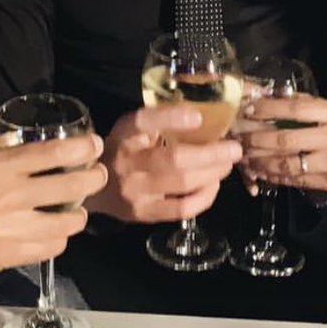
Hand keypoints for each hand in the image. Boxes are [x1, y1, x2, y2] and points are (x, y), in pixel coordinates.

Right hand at [0, 134, 106, 285]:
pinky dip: (59, 238)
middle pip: (73, 186)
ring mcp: (14, 229)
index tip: (95, 145)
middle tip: (98, 174)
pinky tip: (54, 231)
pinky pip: (53, 247)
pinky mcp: (13, 256)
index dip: (85, 148)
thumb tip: (28, 141)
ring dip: (79, 213)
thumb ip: (2, 150)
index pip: (56, 153)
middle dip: (94, 178)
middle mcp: (12, 197)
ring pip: (70, 221)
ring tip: (76, 208)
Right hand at [84, 105, 241, 222]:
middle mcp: (127, 163)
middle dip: (210, 154)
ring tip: (227, 165)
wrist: (92, 188)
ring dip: (213, 174)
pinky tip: (213, 186)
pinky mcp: (144, 214)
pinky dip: (205, 197)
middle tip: (234, 148)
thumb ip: (159, 122)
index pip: (142, 122)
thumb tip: (206, 112)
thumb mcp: (132, 130)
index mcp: (123, 134)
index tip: (198, 117)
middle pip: (173, 159)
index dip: (170, 118)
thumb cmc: (122, 150)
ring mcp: (135, 192)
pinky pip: (182, 209)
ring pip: (182, 184)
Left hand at [241, 97, 326, 196]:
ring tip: (245, 158)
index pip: (296, 108)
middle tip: (239, 139)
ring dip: (261, 161)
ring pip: (287, 163)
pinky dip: (277, 177)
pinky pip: (297, 180)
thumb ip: (322, 110)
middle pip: (285, 139)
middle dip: (256, 140)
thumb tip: (287, 103)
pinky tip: (264, 173)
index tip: (250, 109)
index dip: (269, 109)